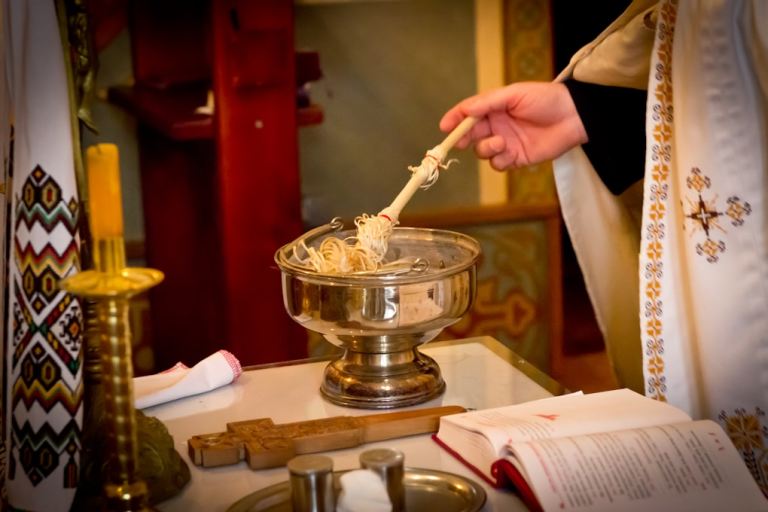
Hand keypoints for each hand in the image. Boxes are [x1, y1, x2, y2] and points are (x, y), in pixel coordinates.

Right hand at [440, 82, 586, 169]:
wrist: (574, 116)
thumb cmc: (546, 99)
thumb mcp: (515, 94)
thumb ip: (488, 102)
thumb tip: (466, 110)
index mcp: (494, 107)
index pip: (468, 113)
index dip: (454, 119)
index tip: (444, 127)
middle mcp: (497, 125)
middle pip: (470, 135)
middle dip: (463, 138)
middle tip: (461, 142)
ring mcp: (506, 143)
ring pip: (482, 151)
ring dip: (486, 148)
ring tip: (501, 142)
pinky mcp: (516, 158)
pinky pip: (498, 164)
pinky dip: (499, 160)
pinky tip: (509, 152)